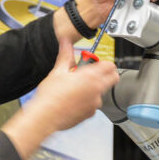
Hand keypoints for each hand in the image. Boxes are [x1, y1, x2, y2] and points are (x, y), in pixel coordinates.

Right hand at [2, 40, 118, 158]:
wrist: (46, 117)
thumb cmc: (50, 96)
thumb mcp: (58, 71)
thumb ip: (65, 55)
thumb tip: (65, 42)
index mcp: (90, 76)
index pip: (110, 65)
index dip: (104, 63)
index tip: (96, 63)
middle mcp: (96, 90)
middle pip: (113, 78)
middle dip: (106, 74)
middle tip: (92, 74)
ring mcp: (95, 103)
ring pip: (102, 92)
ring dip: (94, 89)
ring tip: (76, 89)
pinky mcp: (90, 114)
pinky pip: (93, 104)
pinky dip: (87, 101)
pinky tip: (74, 100)